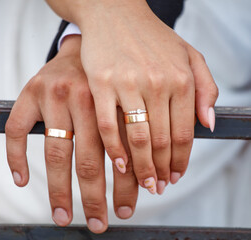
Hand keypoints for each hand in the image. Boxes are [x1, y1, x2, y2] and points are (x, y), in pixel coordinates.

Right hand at [5, 35, 137, 233]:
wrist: (85, 47)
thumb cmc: (110, 78)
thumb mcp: (133, 97)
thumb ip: (139, 133)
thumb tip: (149, 178)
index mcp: (115, 101)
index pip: (122, 154)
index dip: (127, 187)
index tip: (126, 211)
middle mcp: (84, 98)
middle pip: (89, 160)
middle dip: (95, 199)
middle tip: (98, 224)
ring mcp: (54, 95)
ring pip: (56, 153)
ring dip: (59, 190)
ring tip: (63, 216)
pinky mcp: (30, 92)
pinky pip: (18, 130)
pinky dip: (17, 157)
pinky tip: (23, 179)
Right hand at [46, 0, 217, 190]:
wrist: (115, 14)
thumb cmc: (151, 38)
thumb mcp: (189, 56)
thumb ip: (205, 89)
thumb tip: (208, 124)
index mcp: (181, 79)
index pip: (185, 133)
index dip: (181, 161)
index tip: (175, 176)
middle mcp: (157, 83)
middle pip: (162, 141)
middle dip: (161, 171)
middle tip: (158, 187)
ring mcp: (127, 84)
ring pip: (138, 138)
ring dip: (141, 167)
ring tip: (143, 183)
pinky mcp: (101, 84)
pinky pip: (108, 125)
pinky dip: (115, 149)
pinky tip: (120, 164)